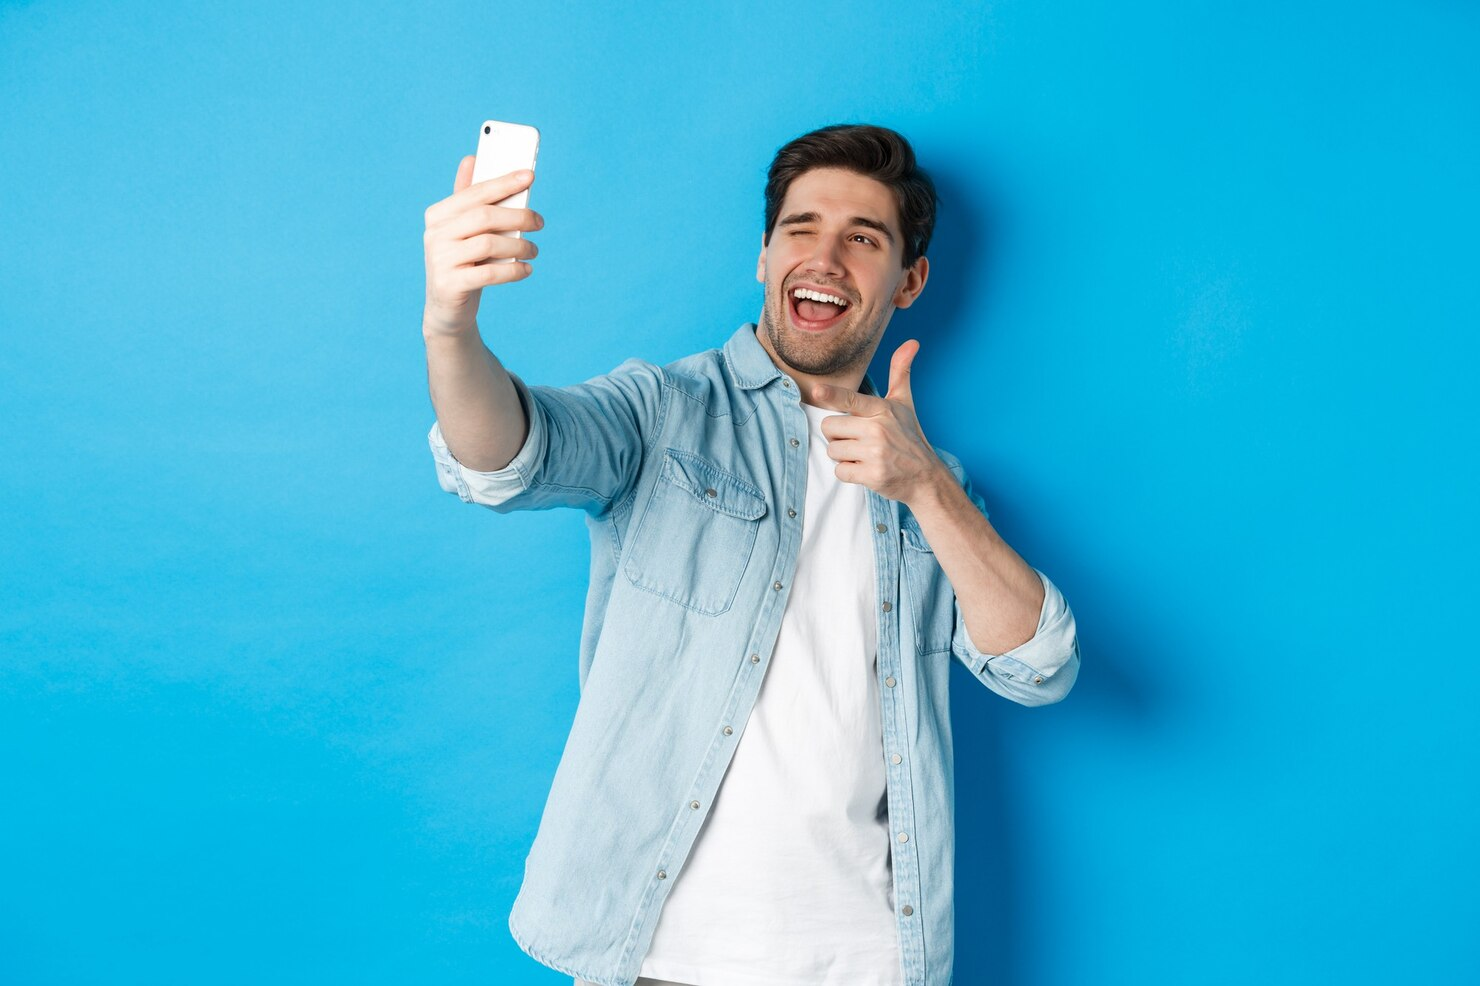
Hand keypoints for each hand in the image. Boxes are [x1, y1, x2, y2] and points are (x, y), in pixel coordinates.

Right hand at [422, 156, 543, 337]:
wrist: (447, 309)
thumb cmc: (463, 263)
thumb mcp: (465, 231)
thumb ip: (469, 198)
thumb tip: (472, 158)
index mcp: (438, 214)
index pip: (475, 192)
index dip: (504, 182)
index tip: (530, 175)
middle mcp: (434, 234)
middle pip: (483, 216)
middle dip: (518, 216)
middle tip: (539, 222)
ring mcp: (439, 260)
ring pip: (488, 244)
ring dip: (519, 246)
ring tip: (534, 250)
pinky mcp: (450, 285)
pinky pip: (488, 273)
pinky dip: (512, 270)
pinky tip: (526, 270)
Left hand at [809, 339, 949, 503]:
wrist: (925, 476)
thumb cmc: (909, 436)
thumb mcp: (904, 403)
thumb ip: (900, 372)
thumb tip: (912, 342)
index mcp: (882, 409)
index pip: (851, 399)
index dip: (832, 394)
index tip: (817, 390)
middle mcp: (878, 429)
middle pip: (829, 427)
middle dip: (838, 435)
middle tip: (858, 439)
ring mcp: (875, 453)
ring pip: (832, 450)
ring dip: (843, 456)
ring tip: (863, 455)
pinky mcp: (872, 475)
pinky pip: (840, 472)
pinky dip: (848, 473)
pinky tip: (864, 469)